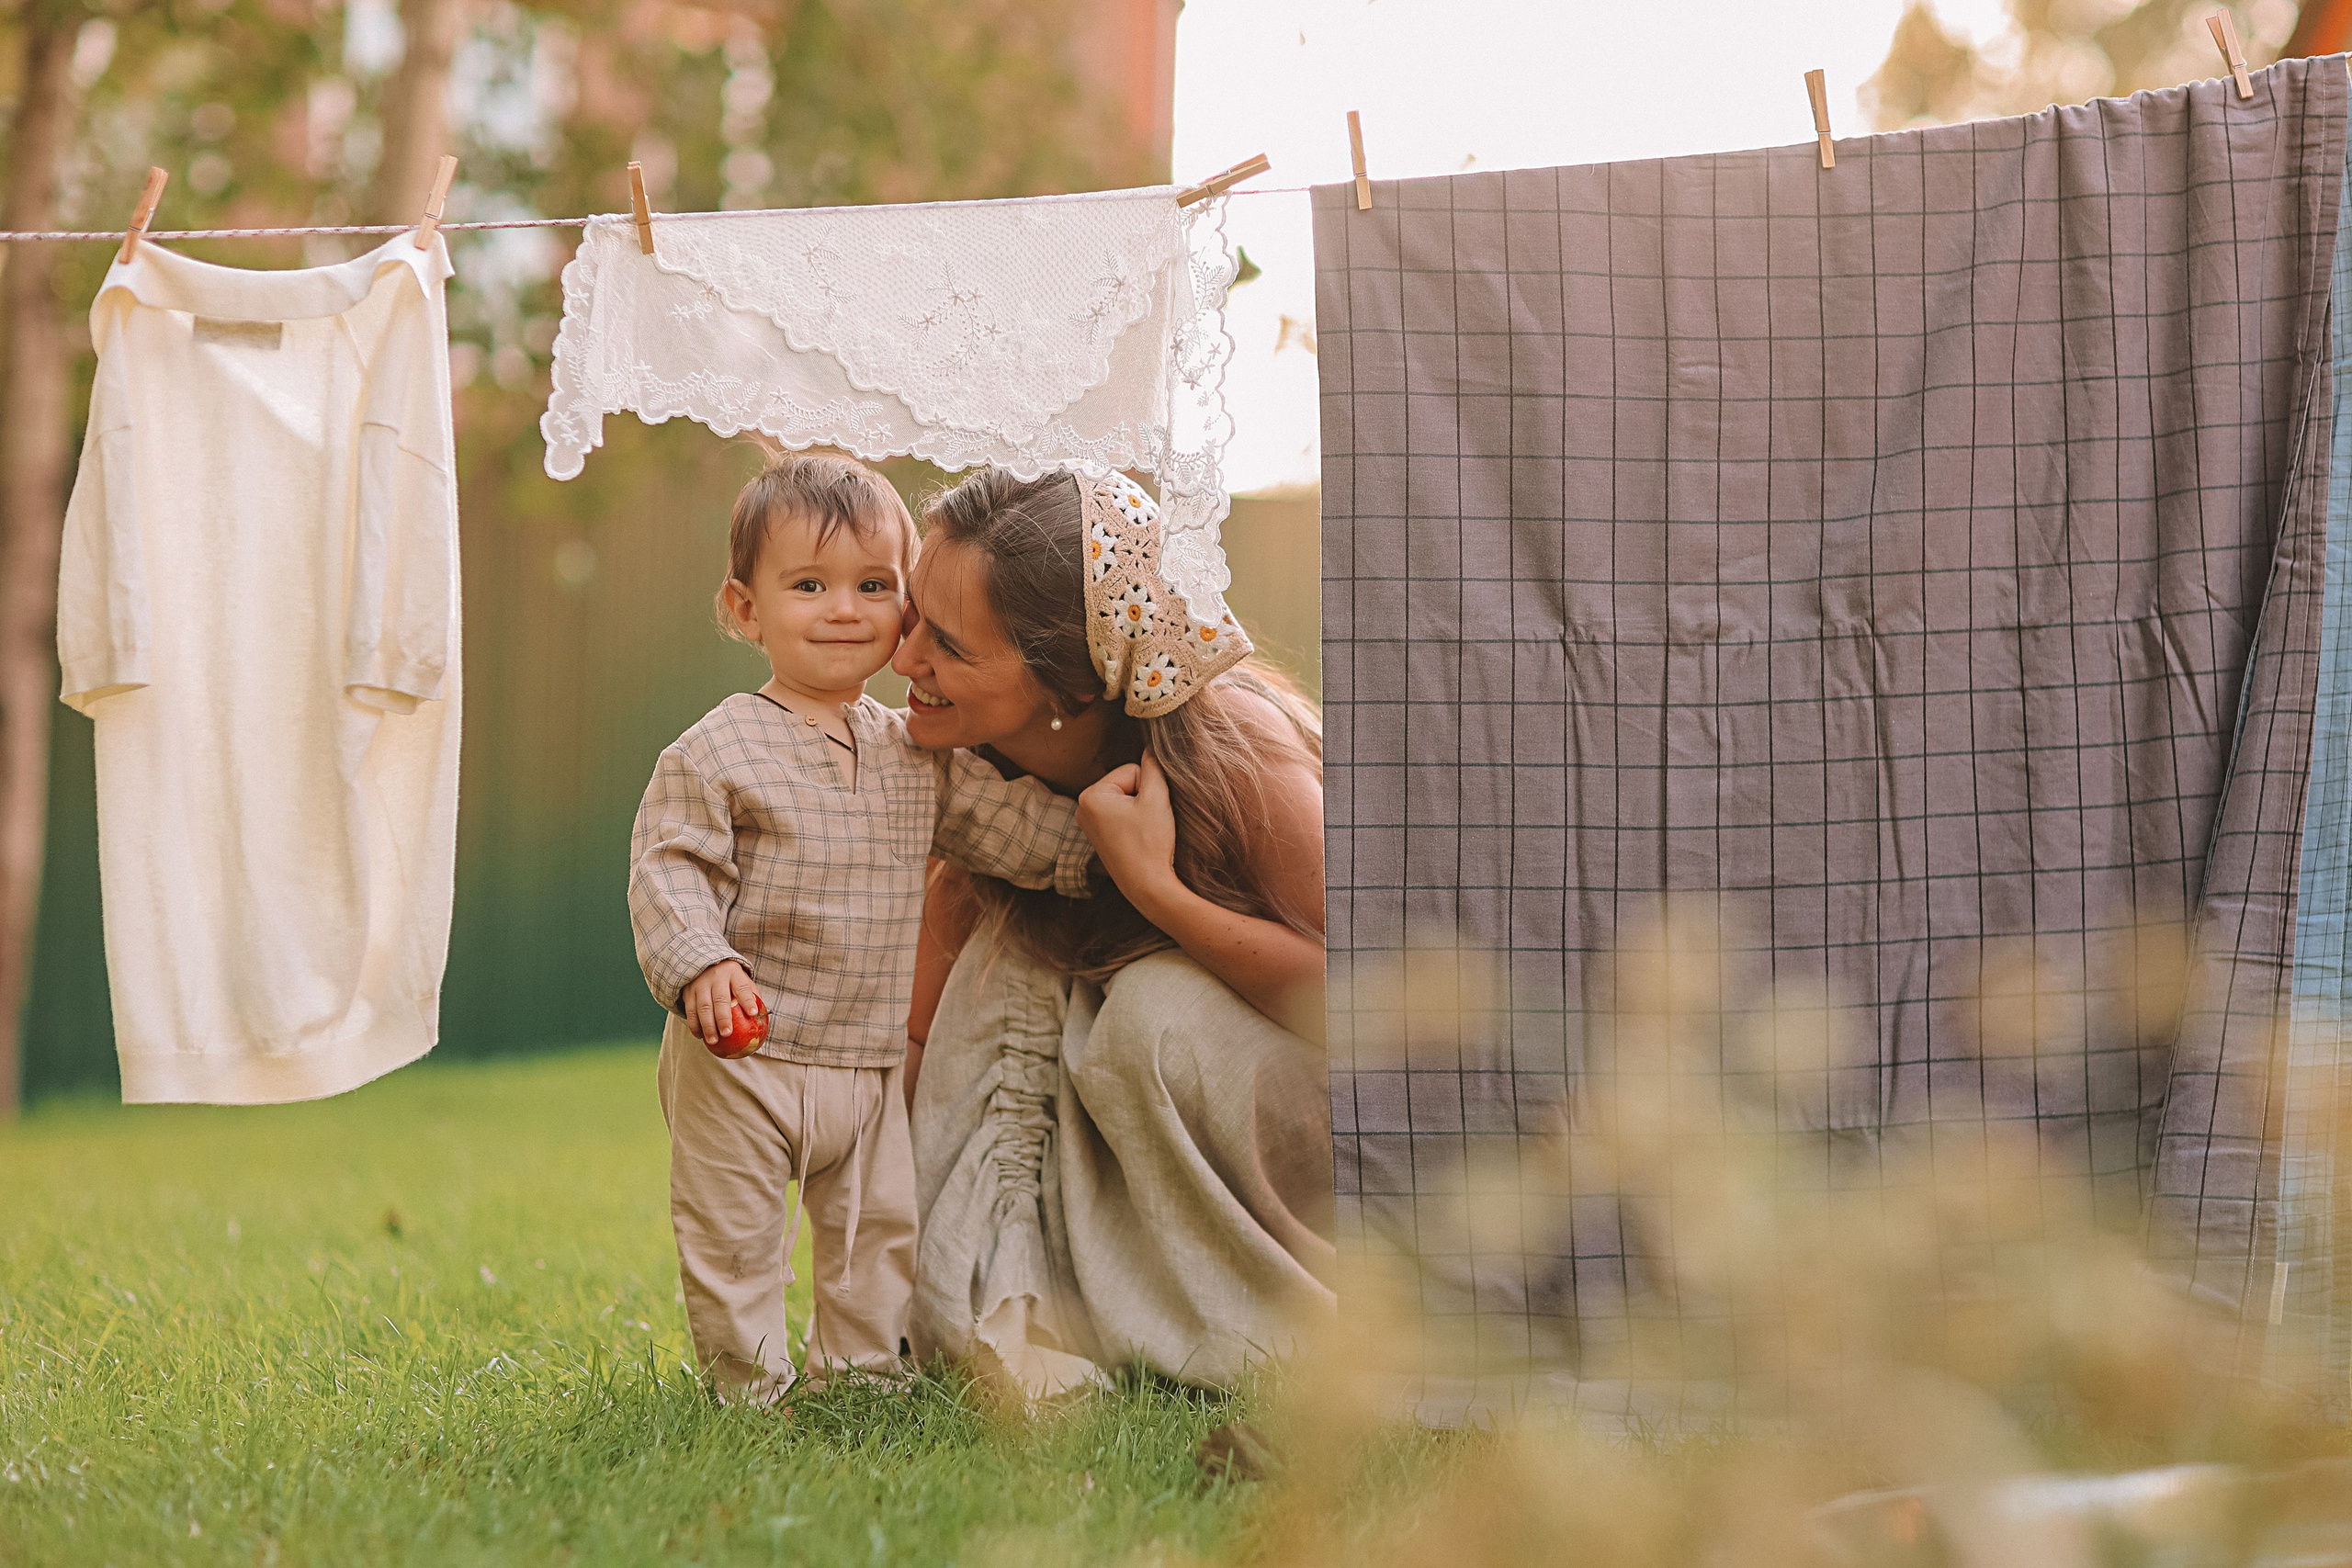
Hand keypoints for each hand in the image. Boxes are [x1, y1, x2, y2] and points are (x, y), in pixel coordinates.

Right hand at [683, 959, 765, 1054]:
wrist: (703, 964)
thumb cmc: (729, 978)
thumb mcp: (741, 979)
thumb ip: (750, 995)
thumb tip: (761, 1018)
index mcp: (733, 973)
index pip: (742, 987)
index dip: (747, 1000)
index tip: (753, 1014)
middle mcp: (716, 977)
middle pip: (720, 999)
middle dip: (723, 1018)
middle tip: (727, 1033)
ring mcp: (700, 983)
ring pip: (703, 1006)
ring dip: (707, 1026)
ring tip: (713, 1040)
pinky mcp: (688, 991)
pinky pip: (690, 1010)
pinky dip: (694, 1024)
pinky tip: (700, 1035)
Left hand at [1076, 748, 1179, 909]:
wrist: (1148, 887)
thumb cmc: (1151, 844)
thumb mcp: (1157, 798)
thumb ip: (1154, 766)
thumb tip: (1152, 746)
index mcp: (1090, 795)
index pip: (1131, 771)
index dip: (1149, 788)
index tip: (1149, 814)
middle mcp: (1082, 808)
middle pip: (1126, 784)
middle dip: (1143, 799)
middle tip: (1148, 824)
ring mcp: (1088, 824)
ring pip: (1127, 799)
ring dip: (1141, 811)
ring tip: (1144, 833)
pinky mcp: (1098, 836)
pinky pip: (1122, 815)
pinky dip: (1135, 823)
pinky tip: (1139, 840)